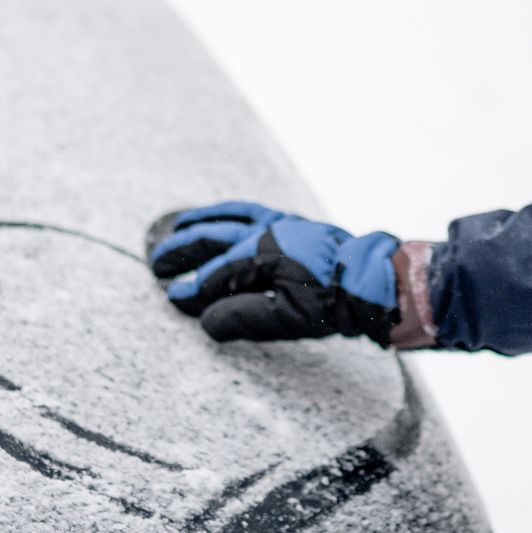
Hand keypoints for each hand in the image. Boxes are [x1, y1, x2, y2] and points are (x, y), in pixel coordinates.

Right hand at [146, 202, 400, 344]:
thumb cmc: (333, 303)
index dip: (193, 287)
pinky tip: (218, 219)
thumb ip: (244, 317)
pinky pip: (249, 211)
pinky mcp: (291, 222)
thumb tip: (205, 321)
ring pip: (230, 216)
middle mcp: (268, 230)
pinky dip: (227, 213)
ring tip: (176, 227)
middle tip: (157, 263)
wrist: (374, 280)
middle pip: (215, 238)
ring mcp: (280, 222)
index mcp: (264, 252)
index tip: (172, 297)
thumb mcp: (288, 318)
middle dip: (183, 250)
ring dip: (200, 221)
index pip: (217, 273)